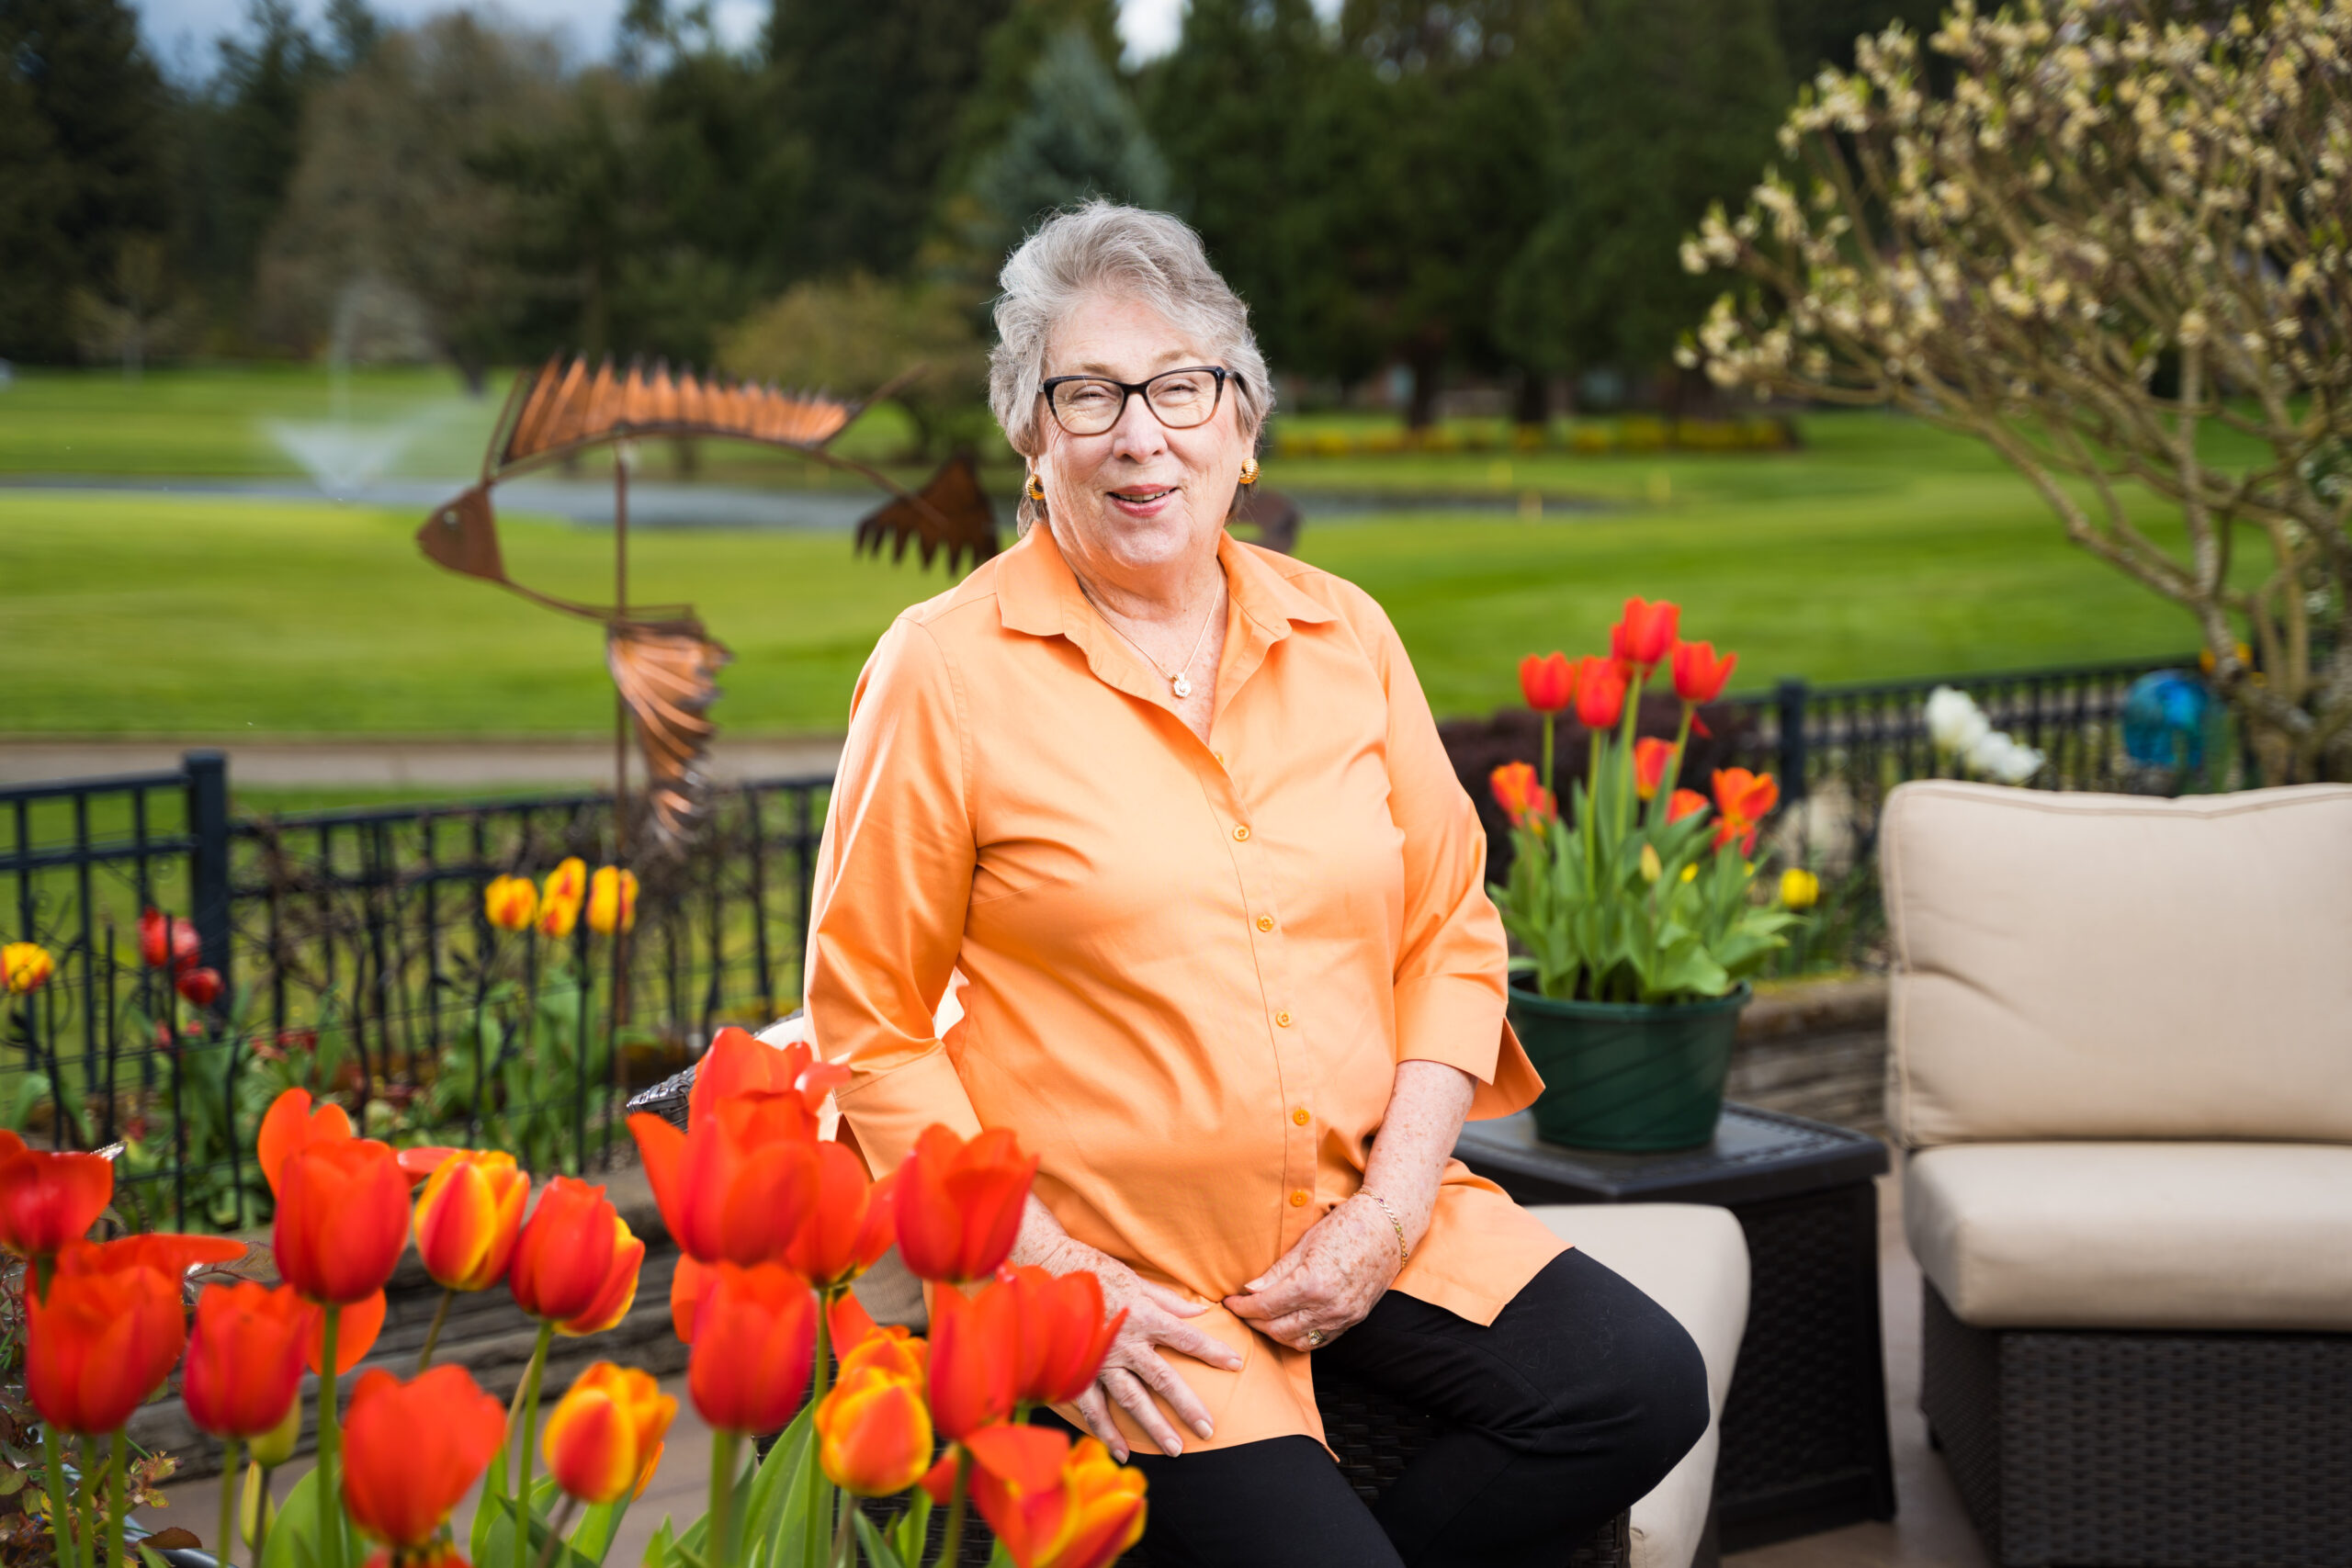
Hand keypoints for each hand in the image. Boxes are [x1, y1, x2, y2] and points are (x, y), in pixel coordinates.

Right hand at [1036, 1234, 1245, 1461]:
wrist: (1047, 1272)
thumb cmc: (1094, 1273)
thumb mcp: (1134, 1280)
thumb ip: (1167, 1300)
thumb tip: (1199, 1310)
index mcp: (1144, 1316)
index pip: (1186, 1336)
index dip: (1212, 1350)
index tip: (1236, 1364)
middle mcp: (1126, 1343)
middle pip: (1164, 1379)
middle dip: (1187, 1406)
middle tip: (1208, 1430)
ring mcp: (1102, 1361)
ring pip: (1133, 1400)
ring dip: (1154, 1426)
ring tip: (1175, 1450)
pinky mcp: (1079, 1372)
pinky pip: (1094, 1407)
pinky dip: (1106, 1431)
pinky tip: (1122, 1451)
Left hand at [1223, 1194, 1400, 1351]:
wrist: (1388, 1228)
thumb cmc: (1345, 1226)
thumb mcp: (1304, 1243)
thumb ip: (1276, 1272)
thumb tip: (1249, 1290)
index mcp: (1312, 1284)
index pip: (1265, 1307)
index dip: (1242, 1307)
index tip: (1229, 1302)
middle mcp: (1329, 1307)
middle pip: (1278, 1329)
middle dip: (1254, 1322)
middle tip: (1241, 1310)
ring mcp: (1343, 1317)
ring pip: (1298, 1341)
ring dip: (1275, 1333)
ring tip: (1261, 1318)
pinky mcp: (1353, 1320)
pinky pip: (1319, 1341)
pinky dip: (1299, 1337)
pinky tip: (1287, 1324)